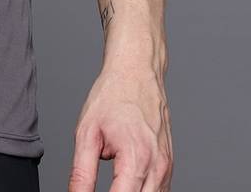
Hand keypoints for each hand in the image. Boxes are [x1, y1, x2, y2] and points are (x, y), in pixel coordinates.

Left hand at [67, 64, 173, 190]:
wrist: (136, 70)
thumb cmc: (112, 96)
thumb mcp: (87, 133)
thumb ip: (81, 173)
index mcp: (136, 158)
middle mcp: (157, 166)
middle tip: (102, 188)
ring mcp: (166, 166)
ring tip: (113, 184)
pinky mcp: (168, 164)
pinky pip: (159, 191)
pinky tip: (126, 185)